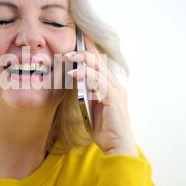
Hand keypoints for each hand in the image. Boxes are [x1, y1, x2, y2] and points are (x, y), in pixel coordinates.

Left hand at [65, 35, 138, 156]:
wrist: (117, 147)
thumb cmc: (105, 131)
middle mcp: (115, 86)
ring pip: (99, 67)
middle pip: (99, 61)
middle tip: (67, 46)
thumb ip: (86, 97)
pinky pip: (98, 81)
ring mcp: (116, 91)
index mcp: (110, 87)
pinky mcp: (114, 98)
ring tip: (68, 57)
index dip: (89, 50)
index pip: (99, 63)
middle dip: (84, 50)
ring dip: (83, 60)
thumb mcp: (91, 109)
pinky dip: (86, 75)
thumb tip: (73, 86)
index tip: (78, 38)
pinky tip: (74, 74)